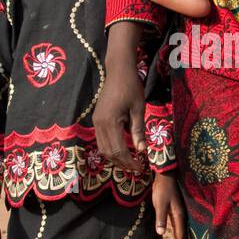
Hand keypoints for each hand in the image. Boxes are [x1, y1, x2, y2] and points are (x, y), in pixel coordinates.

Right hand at [93, 45, 147, 175]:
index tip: (141, 168)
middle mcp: (99, 124)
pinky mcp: (97, 119)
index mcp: (110, 122)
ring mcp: (96, 122)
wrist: (118, 70)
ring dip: (116, 158)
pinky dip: (111, 149)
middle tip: (137, 168)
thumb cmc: (131, 87)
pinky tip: (123, 150)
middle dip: (122, 163)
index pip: (119, 150)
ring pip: (103, 148)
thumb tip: (142, 151)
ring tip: (131, 162)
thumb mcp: (138, 109)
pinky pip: (102, 140)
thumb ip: (138, 131)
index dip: (130, 162)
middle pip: (108, 153)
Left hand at [152, 173, 191, 238]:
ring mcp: (180, 214)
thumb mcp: (159, 204)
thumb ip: (160, 218)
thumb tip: (161, 234)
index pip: (180, 235)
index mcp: (178, 215)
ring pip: (183, 232)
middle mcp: (182, 216)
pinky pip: (180, 227)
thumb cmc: (162, 189)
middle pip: (184, 236)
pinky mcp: (177, 211)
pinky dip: (181, 235)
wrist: (166, 176)